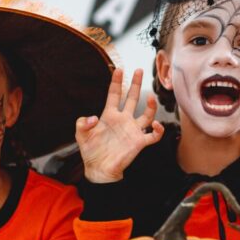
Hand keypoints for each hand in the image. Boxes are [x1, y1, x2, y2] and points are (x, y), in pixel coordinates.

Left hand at [76, 68, 163, 182]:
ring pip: (146, 114)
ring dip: (151, 106)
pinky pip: (153, 135)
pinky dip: (158, 130)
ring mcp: (132, 130)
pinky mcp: (139, 142)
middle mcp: (123, 120)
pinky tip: (156, 125)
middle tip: (139, 70)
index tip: (119, 70)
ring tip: (151, 99)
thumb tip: (92, 117)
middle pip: (132, 98)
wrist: (99, 170)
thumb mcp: (81, 135)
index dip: (117, 82)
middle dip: (136, 84)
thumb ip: (82, 123)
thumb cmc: (91, 152)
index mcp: (109, 116)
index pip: (115, 94)